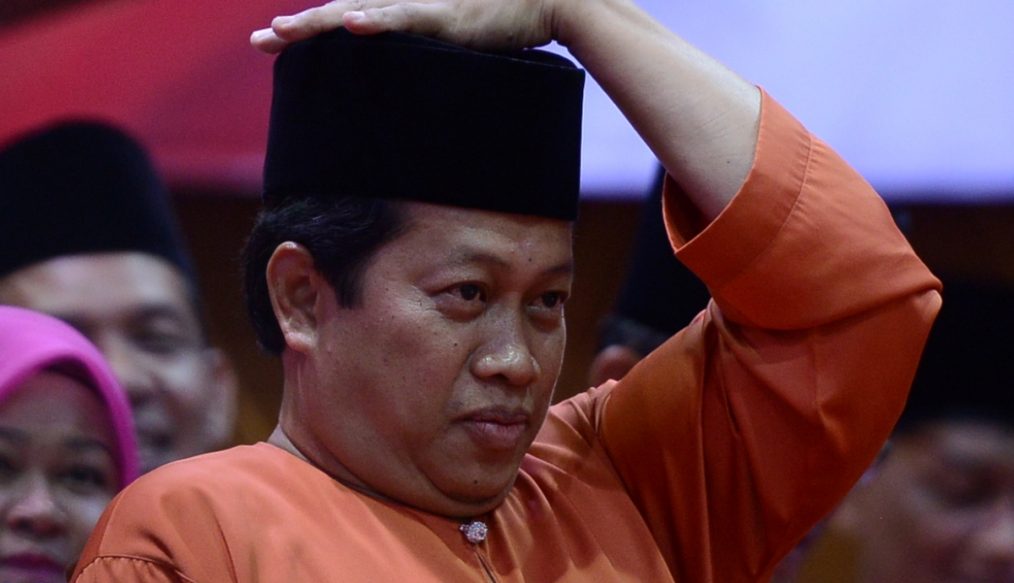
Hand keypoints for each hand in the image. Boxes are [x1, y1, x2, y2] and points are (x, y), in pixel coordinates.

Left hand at [251, 0, 559, 53]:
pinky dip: (376, 21)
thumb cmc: (507, 21)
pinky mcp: (448, 15)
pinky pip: (405, 16)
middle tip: (260, 42)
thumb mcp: (460, 42)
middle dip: (297, 28)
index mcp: (405, 9)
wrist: (551, 0)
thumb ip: (431, 55)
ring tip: (281, 31)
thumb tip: (413, 80)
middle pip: (340, 13)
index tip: (273, 43)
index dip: (309, 29)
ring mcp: (424, 5)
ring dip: (319, 22)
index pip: (347, 18)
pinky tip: (349, 25)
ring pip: (360, 11)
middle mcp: (406, 2)